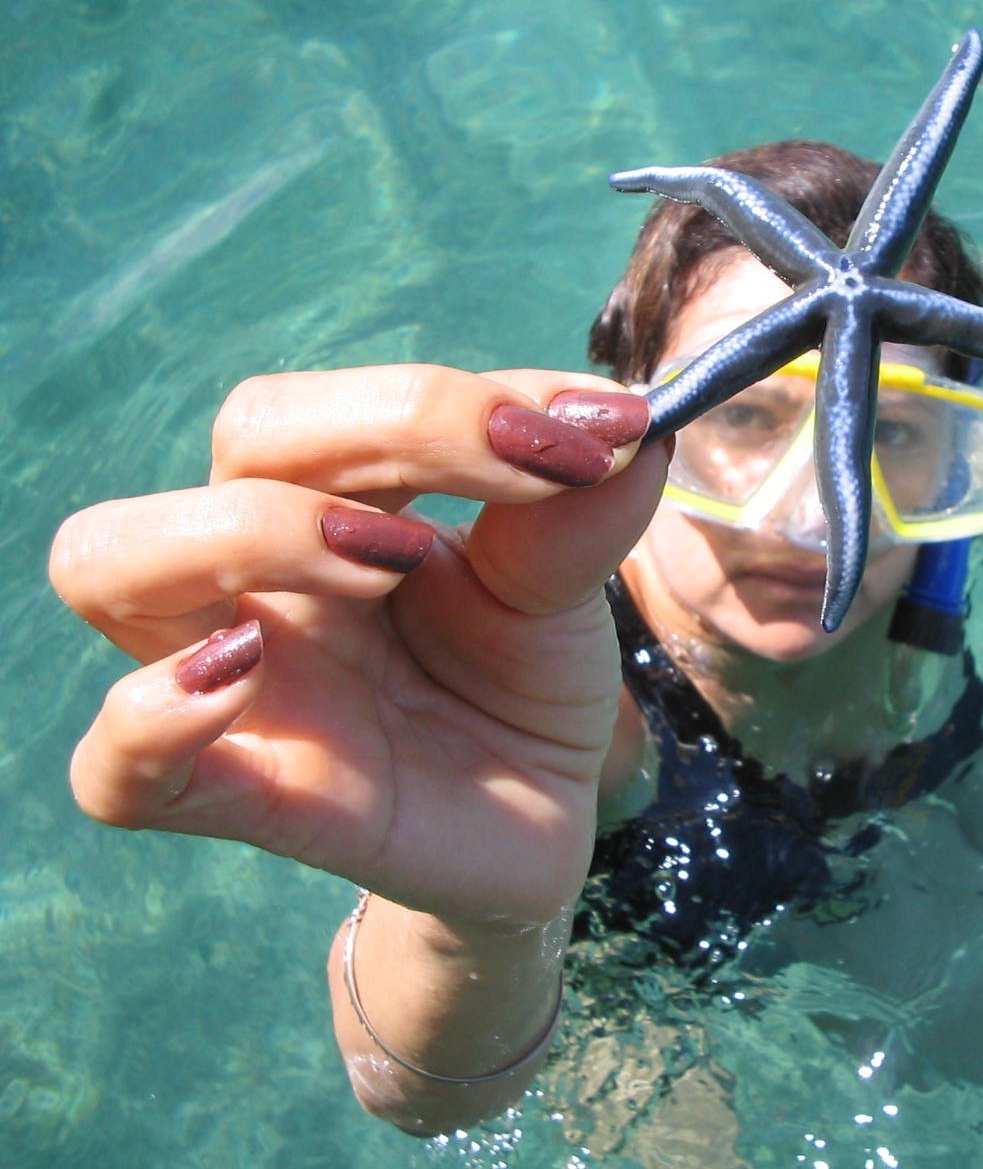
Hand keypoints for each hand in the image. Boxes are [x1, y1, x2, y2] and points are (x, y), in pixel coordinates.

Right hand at [50, 363, 665, 928]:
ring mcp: (241, 681)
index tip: (597, 429)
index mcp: (338, 498)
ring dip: (250, 531)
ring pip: (112, 563)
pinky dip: (150, 718)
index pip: (337, 404)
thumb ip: (585, 512)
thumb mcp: (565, 588)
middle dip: (379, 431)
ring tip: (387, 562)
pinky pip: (114, 769)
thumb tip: (639, 425)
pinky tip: (242, 675)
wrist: (539, 817)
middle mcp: (266, 572)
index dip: (453, 397)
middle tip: (518, 478)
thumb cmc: (524, 682)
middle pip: (240, 440)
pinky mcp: (246, 796)